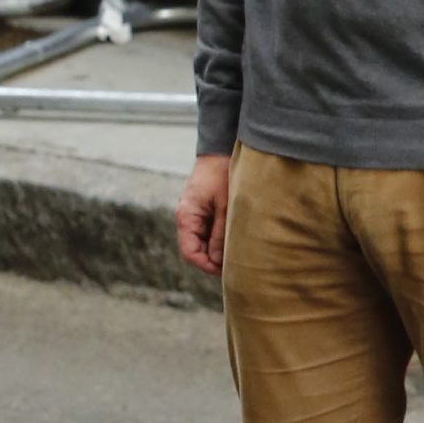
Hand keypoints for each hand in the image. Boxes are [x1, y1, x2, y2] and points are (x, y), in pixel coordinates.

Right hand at [175, 154, 231, 278]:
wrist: (220, 151)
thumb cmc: (222, 175)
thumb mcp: (225, 207)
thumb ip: (220, 234)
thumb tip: (217, 261)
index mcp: (186, 217)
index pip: (190, 252)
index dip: (206, 266)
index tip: (226, 271)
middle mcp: (186, 217)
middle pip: (195, 249)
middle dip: (213, 260)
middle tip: (236, 265)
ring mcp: (193, 214)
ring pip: (202, 241)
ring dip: (217, 249)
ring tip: (238, 252)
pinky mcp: (202, 210)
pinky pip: (207, 231)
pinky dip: (219, 238)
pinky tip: (235, 238)